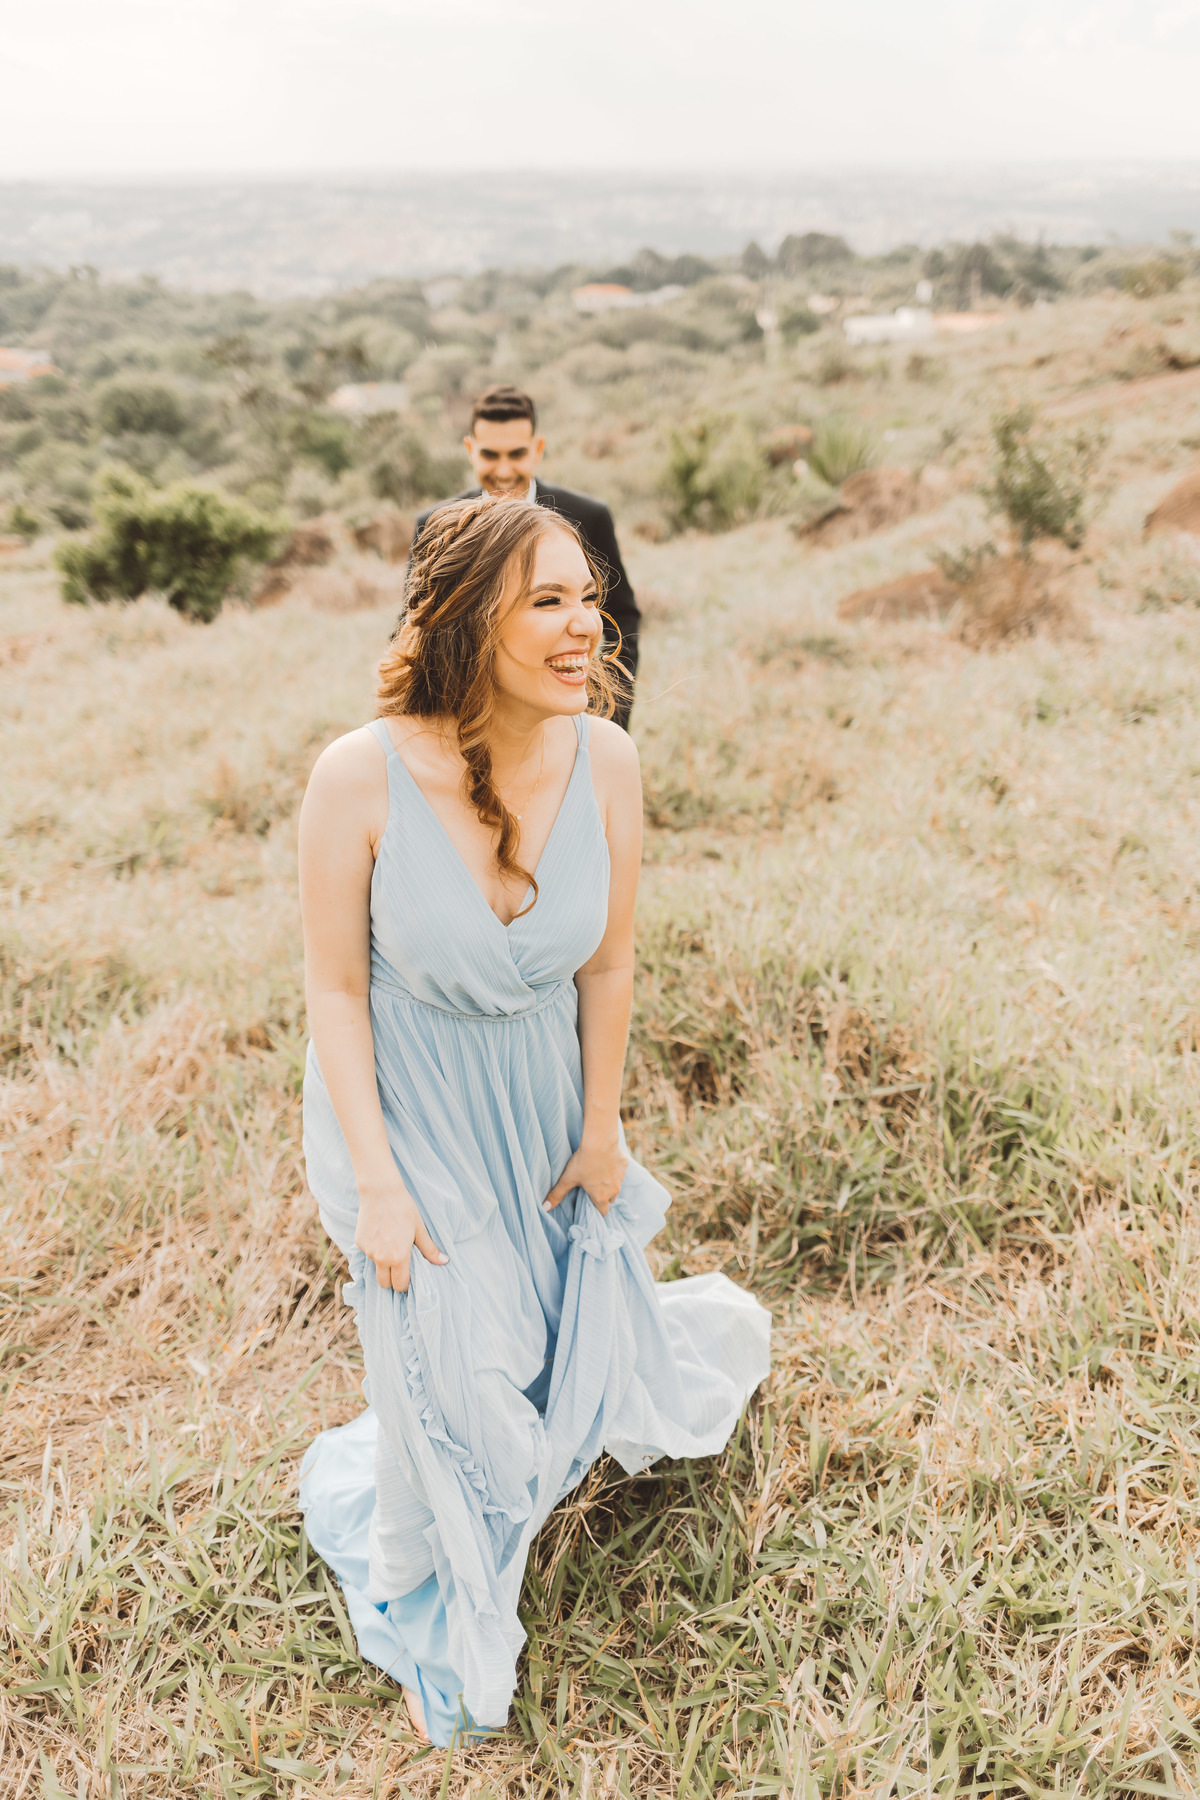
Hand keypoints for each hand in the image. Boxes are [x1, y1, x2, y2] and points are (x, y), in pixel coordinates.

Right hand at [354, 1175, 447, 1291]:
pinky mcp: (359, 1242)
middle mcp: (381, 1258)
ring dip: (382, 1264)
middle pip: (384, 1284)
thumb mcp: (419, 1229)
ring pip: (375, 1268)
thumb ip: (429, 1249)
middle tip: (398, 1268)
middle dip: (391, 1280)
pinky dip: (373, 1249)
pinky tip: (380, 1234)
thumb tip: (444, 1261)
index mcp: (398, 1258)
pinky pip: (367, 1253)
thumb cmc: (403, 1208)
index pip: (400, 1285)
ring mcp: (368, 1251)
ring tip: (390, 1246)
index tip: (408, 1277)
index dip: (404, 1284)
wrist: (380, 1191)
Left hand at [543, 1135, 628, 1217]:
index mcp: (601, 1197)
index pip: (603, 1212)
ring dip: (610, 1182)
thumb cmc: (583, 1162)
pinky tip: (606, 1160)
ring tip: (598, 1172)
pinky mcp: (625, 1165)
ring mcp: (621, 1177)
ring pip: (617, 1184)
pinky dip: (615, 1168)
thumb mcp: (568, 1178)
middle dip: (604, 1196)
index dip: (597, 1210)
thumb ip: (557, 1194)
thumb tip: (545, 1207)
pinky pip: (620, 1170)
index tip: (591, 1205)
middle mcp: (614, 1190)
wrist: (600, 1142)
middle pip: (611, 1199)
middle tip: (592, 1187)